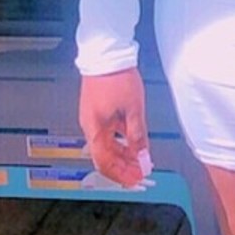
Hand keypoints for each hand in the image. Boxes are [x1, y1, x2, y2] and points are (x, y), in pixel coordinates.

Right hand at [78, 67, 152, 187]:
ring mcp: (93, 118)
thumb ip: (138, 136)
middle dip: (123, 167)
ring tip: (140, 160)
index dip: (120, 174)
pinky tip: (133, 143)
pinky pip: (108, 133)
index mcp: (96, 128)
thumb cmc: (116, 77)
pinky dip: (121, 141)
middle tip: (140, 173)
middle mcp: (91, 126)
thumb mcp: (133, 110)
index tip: (135, 180)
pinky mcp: (98, 110)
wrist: (106, 53)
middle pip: (105, 156)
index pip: (104, 162)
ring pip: (107, 145)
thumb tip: (143, 157)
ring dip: (123, 155)